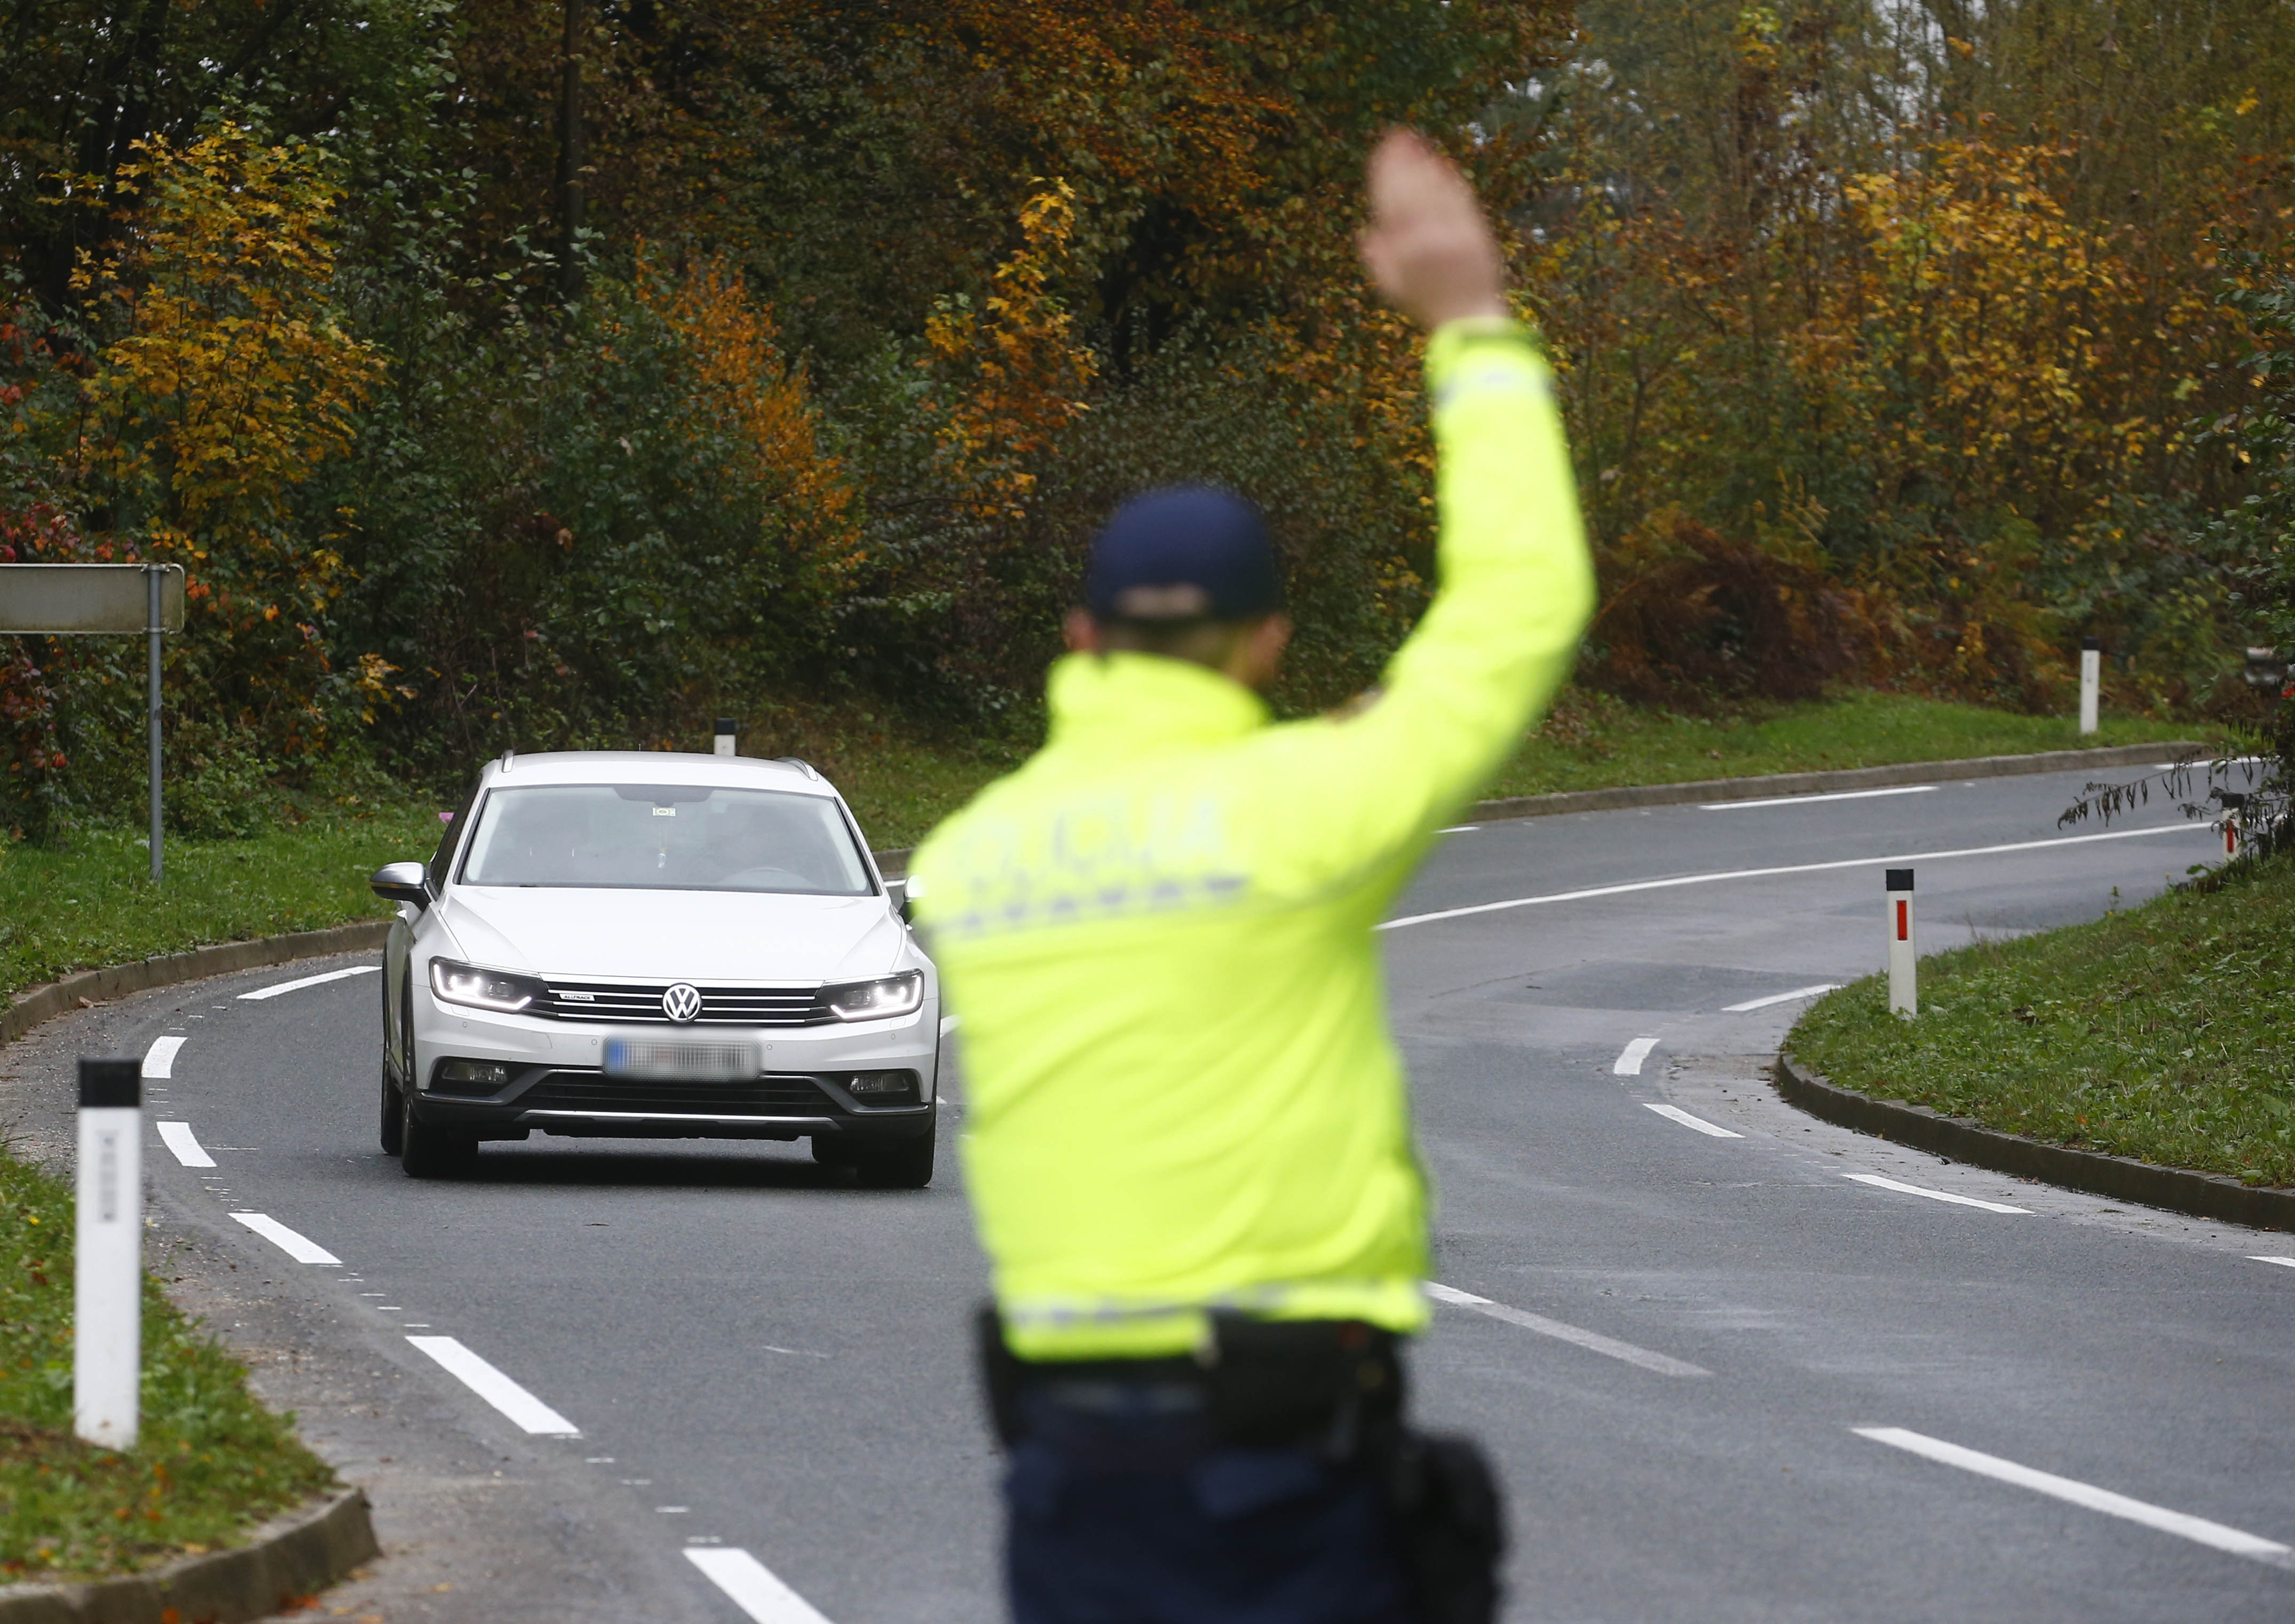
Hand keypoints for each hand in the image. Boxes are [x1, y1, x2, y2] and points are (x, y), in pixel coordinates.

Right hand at [1359, 129, 1506, 329]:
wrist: (1467, 315)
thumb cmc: (1426, 302)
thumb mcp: (1392, 287)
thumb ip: (1378, 258)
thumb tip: (1365, 231)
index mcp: (1405, 250)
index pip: (1391, 202)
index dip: (1385, 174)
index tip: (1381, 152)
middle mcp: (1429, 238)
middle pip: (1413, 189)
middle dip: (1404, 160)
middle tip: (1397, 135)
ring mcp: (1454, 233)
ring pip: (1436, 190)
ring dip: (1426, 162)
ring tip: (1417, 143)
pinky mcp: (1475, 230)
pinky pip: (1460, 198)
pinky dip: (1450, 179)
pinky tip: (1442, 164)